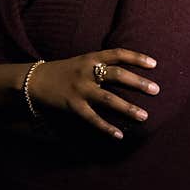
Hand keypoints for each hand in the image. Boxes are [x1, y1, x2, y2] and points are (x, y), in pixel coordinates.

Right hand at [29, 48, 159, 138]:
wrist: (33, 80)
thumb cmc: (61, 72)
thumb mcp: (80, 62)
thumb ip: (100, 65)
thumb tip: (126, 74)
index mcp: (89, 58)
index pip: (117, 54)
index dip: (136, 58)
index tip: (154, 64)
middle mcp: (86, 72)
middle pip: (116, 75)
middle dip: (138, 82)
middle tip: (156, 89)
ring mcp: (79, 89)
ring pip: (108, 99)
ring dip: (128, 108)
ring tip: (144, 116)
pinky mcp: (72, 105)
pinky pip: (93, 118)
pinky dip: (106, 127)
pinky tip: (119, 135)